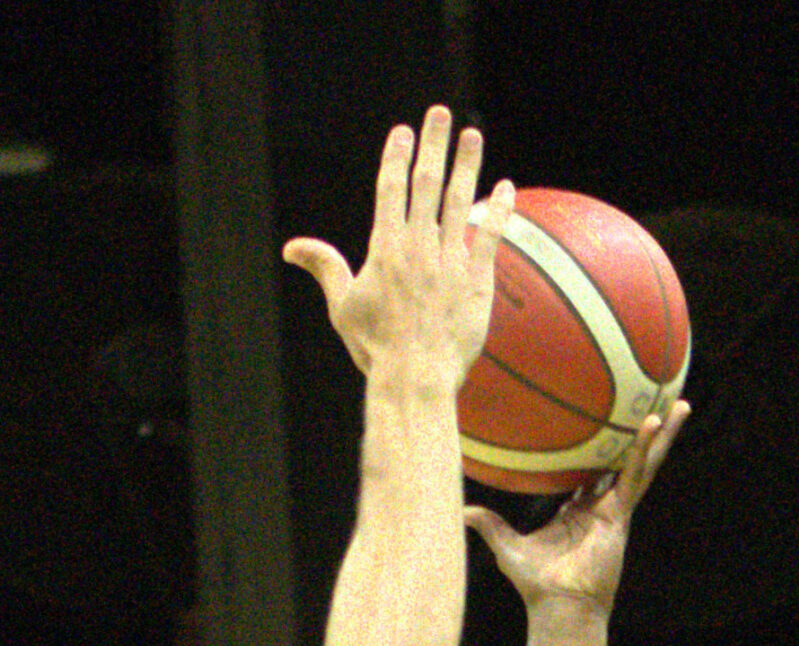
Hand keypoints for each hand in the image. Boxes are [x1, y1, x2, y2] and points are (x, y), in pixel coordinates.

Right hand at [285, 105, 509, 388]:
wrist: (415, 379)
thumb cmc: (375, 348)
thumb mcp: (342, 306)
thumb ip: (326, 268)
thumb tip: (293, 247)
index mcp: (386, 248)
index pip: (391, 188)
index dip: (397, 156)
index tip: (403, 131)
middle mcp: (418, 246)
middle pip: (426, 182)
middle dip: (432, 144)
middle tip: (439, 114)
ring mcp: (449, 261)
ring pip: (460, 200)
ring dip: (467, 164)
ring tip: (472, 134)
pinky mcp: (476, 281)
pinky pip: (490, 236)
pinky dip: (498, 209)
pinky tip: (505, 187)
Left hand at [466, 401, 688, 617]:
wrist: (559, 606)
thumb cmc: (536, 585)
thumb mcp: (507, 547)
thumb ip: (490, 526)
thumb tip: (462, 512)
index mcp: (577, 511)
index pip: (592, 473)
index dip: (600, 450)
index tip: (606, 424)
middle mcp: (600, 507)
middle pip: (624, 462)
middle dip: (641, 436)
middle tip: (657, 404)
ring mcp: (615, 510)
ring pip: (641, 464)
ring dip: (660, 435)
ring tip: (680, 405)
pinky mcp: (621, 514)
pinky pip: (636, 474)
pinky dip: (646, 449)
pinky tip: (656, 422)